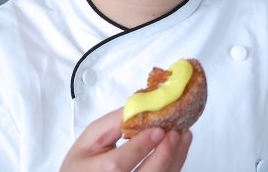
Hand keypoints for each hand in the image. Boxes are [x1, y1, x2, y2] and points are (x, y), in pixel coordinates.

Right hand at [60, 108, 192, 171]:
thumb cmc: (83, 163)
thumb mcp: (89, 140)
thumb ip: (111, 123)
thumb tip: (139, 104)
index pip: (118, 164)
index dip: (141, 146)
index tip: (158, 129)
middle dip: (164, 154)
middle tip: (176, 131)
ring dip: (176, 158)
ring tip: (184, 134)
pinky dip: (175, 164)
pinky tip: (179, 147)